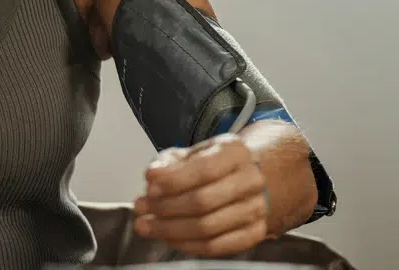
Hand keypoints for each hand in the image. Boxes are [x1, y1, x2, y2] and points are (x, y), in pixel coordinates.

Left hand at [133, 133, 270, 256]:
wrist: (240, 179)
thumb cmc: (209, 165)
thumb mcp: (187, 154)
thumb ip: (167, 163)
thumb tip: (153, 175)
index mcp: (235, 152)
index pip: (204, 169)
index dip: (174, 181)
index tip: (149, 188)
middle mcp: (251, 180)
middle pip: (204, 201)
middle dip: (166, 208)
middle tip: (142, 208)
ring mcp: (256, 209)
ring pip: (208, 227)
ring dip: (170, 229)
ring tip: (147, 225)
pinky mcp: (254, 233)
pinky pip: (216, 246)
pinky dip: (186, 244)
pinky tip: (167, 237)